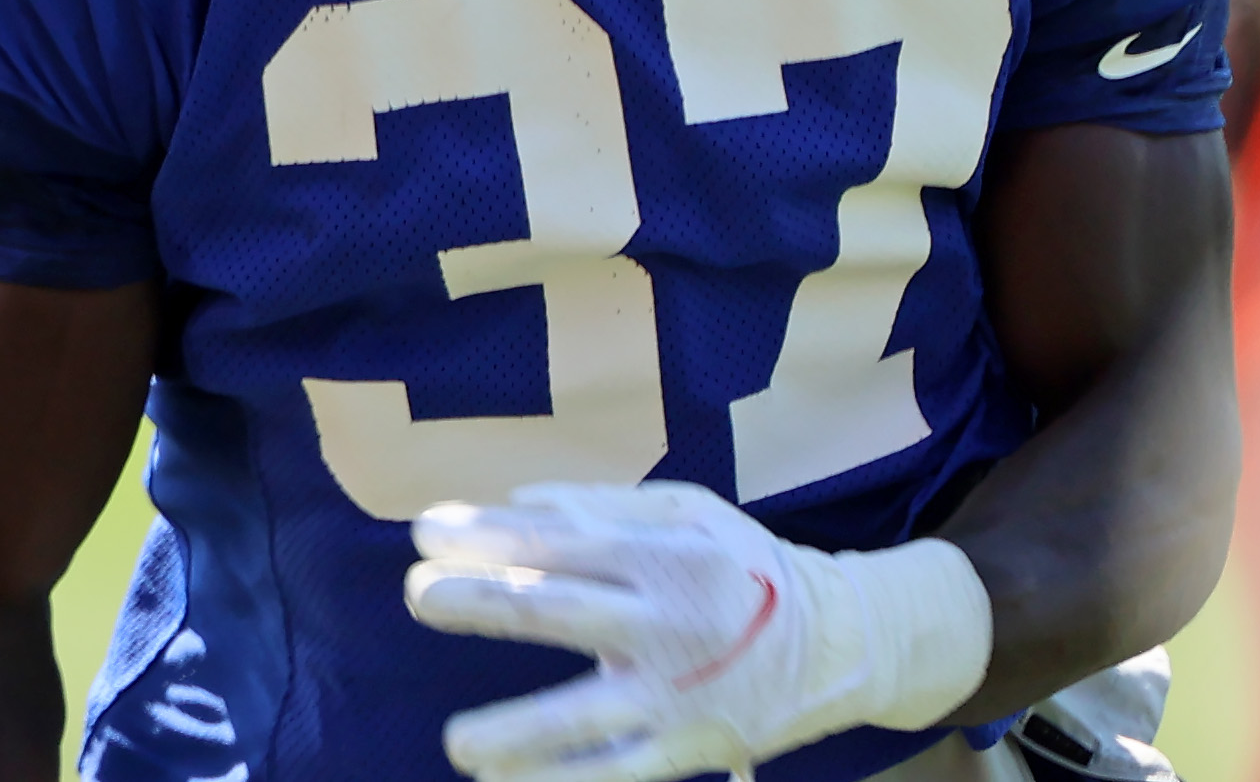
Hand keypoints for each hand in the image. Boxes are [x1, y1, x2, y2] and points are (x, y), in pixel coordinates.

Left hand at [406, 482, 992, 781]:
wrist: (842, 641)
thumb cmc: (742, 564)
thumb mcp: (685, 510)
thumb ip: (597, 505)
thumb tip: (511, 504)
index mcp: (661, 554)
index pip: (555, 542)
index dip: (485, 535)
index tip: (423, 533)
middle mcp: (666, 623)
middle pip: (559, 612)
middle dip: (482, 602)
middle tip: (417, 595)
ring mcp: (677, 694)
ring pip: (588, 717)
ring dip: (519, 732)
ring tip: (458, 746)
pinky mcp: (691, 747)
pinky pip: (621, 772)